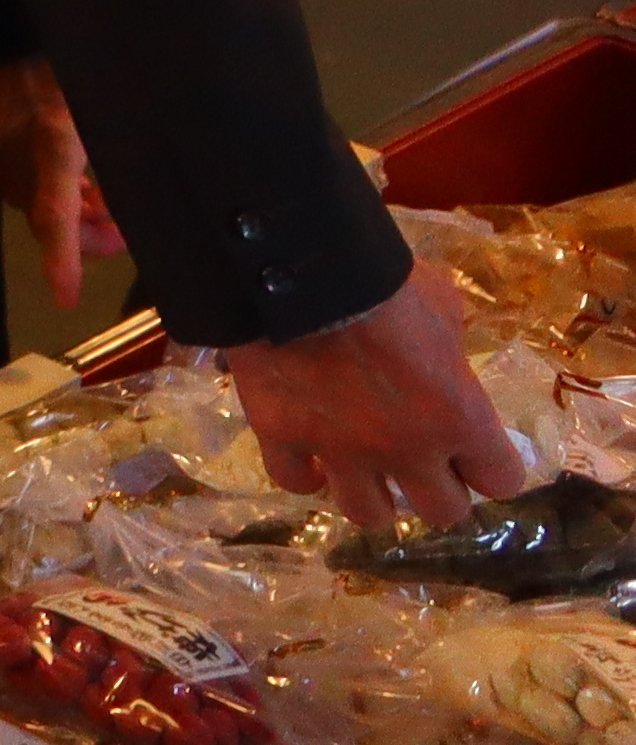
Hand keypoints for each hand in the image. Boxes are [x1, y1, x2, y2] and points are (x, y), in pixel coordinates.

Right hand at [0, 61, 125, 304]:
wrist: (24, 12)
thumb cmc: (94, 55)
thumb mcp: (121, 104)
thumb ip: (129, 150)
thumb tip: (140, 201)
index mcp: (56, 134)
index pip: (54, 209)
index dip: (62, 257)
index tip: (66, 296)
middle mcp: (16, 139)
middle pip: (43, 212)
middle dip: (82, 235)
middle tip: (120, 239)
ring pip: (30, 197)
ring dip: (66, 211)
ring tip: (102, 208)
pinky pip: (18, 173)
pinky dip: (47, 186)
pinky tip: (74, 178)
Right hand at [225, 262, 529, 530]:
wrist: (295, 270)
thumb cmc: (382, 280)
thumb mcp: (441, 301)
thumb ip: (449, 341)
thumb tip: (443, 347)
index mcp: (458, 418)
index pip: (501, 481)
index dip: (489, 465)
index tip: (475, 449)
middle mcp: (406, 449)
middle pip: (443, 512)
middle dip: (437, 487)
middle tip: (422, 459)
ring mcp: (341, 450)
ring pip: (369, 514)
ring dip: (373, 492)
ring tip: (365, 467)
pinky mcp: (282, 437)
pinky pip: (295, 481)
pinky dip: (304, 472)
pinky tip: (308, 456)